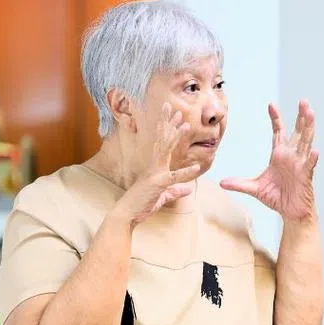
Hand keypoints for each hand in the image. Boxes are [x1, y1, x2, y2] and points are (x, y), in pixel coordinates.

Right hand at [113, 103, 201, 224]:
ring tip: (185, 124)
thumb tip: (188, 188)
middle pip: (162, 141)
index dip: (168, 131)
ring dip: (175, 136)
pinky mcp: (157, 184)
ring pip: (166, 150)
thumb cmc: (141, 205)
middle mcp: (153, 167)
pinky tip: (196, 167)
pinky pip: (174, 178)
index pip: (162, 145)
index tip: (174, 118)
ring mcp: (154, 173)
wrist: (127, 214)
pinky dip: (186, 173)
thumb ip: (175, 191)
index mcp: (154, 167)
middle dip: (169, 124)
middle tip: (175, 110)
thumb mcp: (163, 197)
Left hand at [221, 100, 318, 222]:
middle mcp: (292, 156)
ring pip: (306, 142)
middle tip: (303, 101)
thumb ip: (239, 184)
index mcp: (280, 155)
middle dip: (301, 117)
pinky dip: (312, 158)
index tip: (271, 104)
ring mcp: (300, 165)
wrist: (290, 213)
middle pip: (298, 132)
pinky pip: (309, 166)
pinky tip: (315, 151)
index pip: (279, 132)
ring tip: (311, 113)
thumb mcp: (255, 189)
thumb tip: (222, 182)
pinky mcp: (305, 176)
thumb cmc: (277, 198)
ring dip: (308, 128)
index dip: (276, 118)